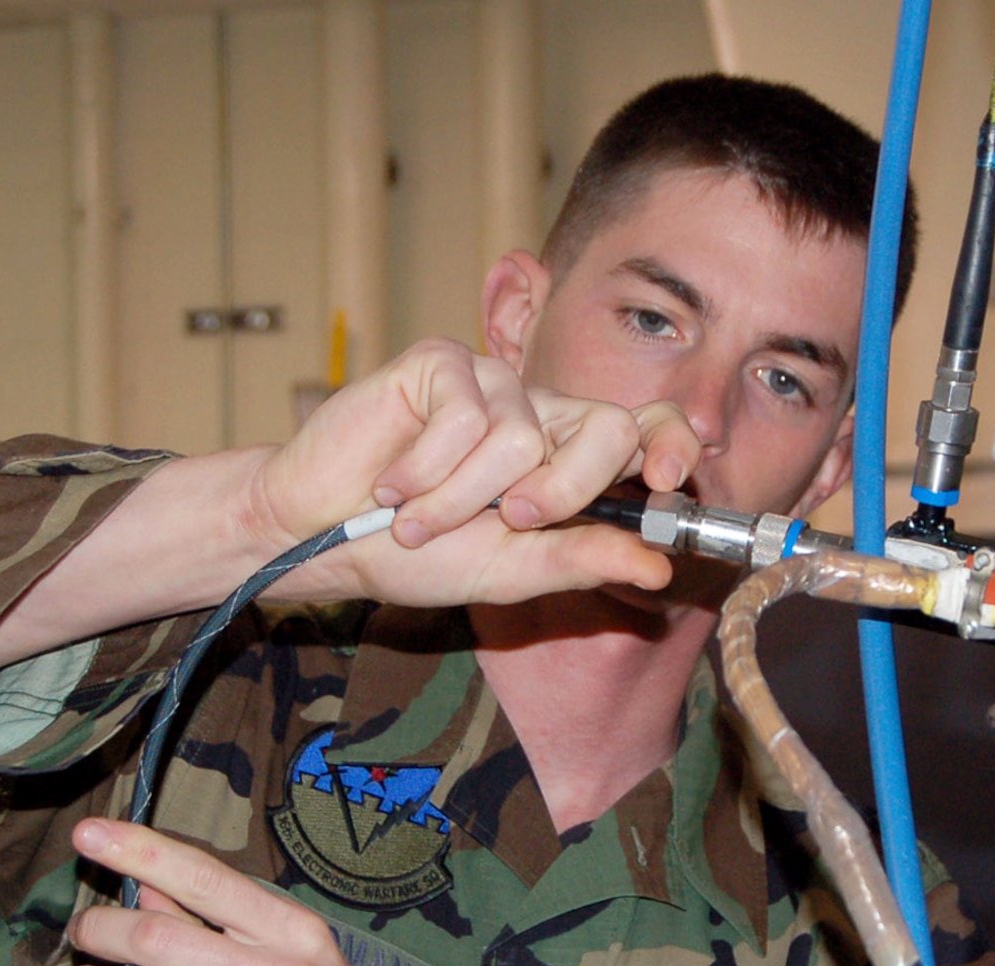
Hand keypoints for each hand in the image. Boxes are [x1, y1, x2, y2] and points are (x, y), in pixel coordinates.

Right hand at [243, 340, 698, 605]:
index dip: (670, 444)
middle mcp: (540, 414)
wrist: (323, 537)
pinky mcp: (442, 364)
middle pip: (606, 429)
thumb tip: (658, 570)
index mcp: (568, 460)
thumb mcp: (509, 572)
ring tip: (418, 517)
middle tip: (509, 522)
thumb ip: (580, 561)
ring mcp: (493, 384)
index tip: (664, 480)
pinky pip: (464, 416)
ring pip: (521, 439)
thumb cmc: (415, 556)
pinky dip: (426, 470)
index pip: (646, 430)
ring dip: (462, 499)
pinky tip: (393, 484)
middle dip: (563, 492)